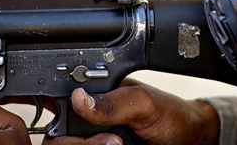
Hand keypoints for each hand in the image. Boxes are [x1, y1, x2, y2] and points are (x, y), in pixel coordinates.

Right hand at [44, 79, 219, 144]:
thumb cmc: (169, 116)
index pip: (54, 99)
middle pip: (54, 137)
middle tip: (112, 140)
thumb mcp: (143, 103)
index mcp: (92, 97)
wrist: (187, 141)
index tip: (61, 118)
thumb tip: (78, 98)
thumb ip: (113, 101)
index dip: (49, 106)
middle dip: (75, 141)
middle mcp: (84, 123)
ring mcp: (89, 141)